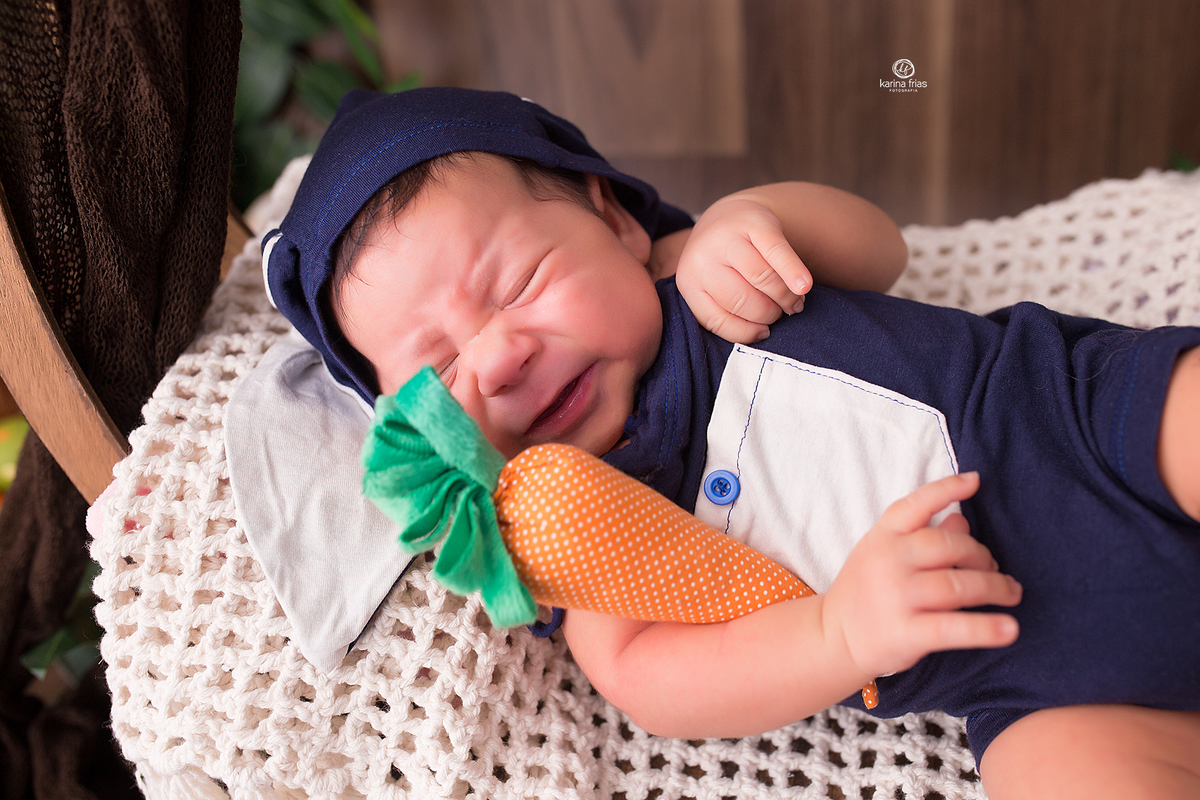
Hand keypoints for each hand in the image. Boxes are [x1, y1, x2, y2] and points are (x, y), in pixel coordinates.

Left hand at [674, 194, 812, 343]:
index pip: (716, 319)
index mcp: (688, 281)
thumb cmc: (724, 263)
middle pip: (742, 300)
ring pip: (761, 278)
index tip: (764, 332)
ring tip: (794, 303)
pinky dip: (793, 272)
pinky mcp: (754, 223)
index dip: (745, 331)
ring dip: (784, 297)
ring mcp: (727, 238)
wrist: (728, 215)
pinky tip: (804, 286)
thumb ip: (729, 310)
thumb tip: (764, 333)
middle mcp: (702, 258)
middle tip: (781, 313)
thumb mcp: (713, 287)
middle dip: (768, 313)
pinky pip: (777, 252)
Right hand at [822, 472, 1021, 681]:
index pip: (915, 505)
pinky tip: (1010, 630)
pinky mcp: (905, 632)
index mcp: (882, 537)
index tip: (974, 481)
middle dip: (982, 555)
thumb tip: (962, 520)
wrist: (833, 638)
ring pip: (959, 585)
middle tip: (996, 569)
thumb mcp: (883, 555)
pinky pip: (954, 628)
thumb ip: (921, 537)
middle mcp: (888, 561)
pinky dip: (985, 628)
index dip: (946, 489)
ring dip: (996, 588)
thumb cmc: (866, 592)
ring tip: (1012, 593)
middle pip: (949, 546)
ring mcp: (896, 596)